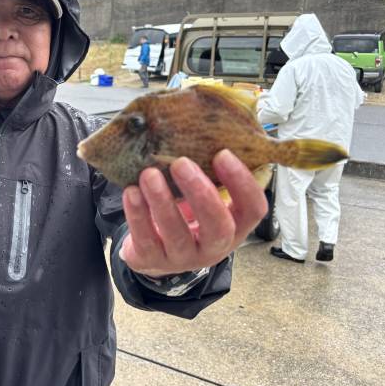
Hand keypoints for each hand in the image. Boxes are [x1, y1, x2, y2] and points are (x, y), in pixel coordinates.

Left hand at [119, 149, 267, 277]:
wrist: (153, 251)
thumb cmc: (184, 214)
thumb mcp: (201, 197)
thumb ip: (207, 173)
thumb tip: (201, 125)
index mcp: (234, 225)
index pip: (253, 209)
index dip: (242, 183)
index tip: (223, 153)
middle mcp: (214, 246)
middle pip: (218, 226)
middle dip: (200, 193)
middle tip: (181, 163)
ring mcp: (183, 258)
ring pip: (178, 234)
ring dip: (163, 201)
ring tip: (149, 174)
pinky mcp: (153, 261)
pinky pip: (146, 239)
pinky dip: (137, 214)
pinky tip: (131, 192)